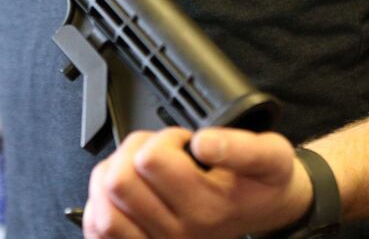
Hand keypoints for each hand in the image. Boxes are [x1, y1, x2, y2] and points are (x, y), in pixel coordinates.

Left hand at [83, 127, 312, 238]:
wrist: (261, 209)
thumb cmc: (260, 183)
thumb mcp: (270, 156)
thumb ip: (241, 147)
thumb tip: (203, 143)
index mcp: (207, 208)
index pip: (151, 161)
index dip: (165, 139)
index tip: (183, 143)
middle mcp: (178, 233)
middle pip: (120, 182)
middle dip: (133, 152)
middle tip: (158, 154)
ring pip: (103, 207)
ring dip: (112, 176)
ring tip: (138, 171)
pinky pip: (98, 230)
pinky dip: (99, 205)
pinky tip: (121, 193)